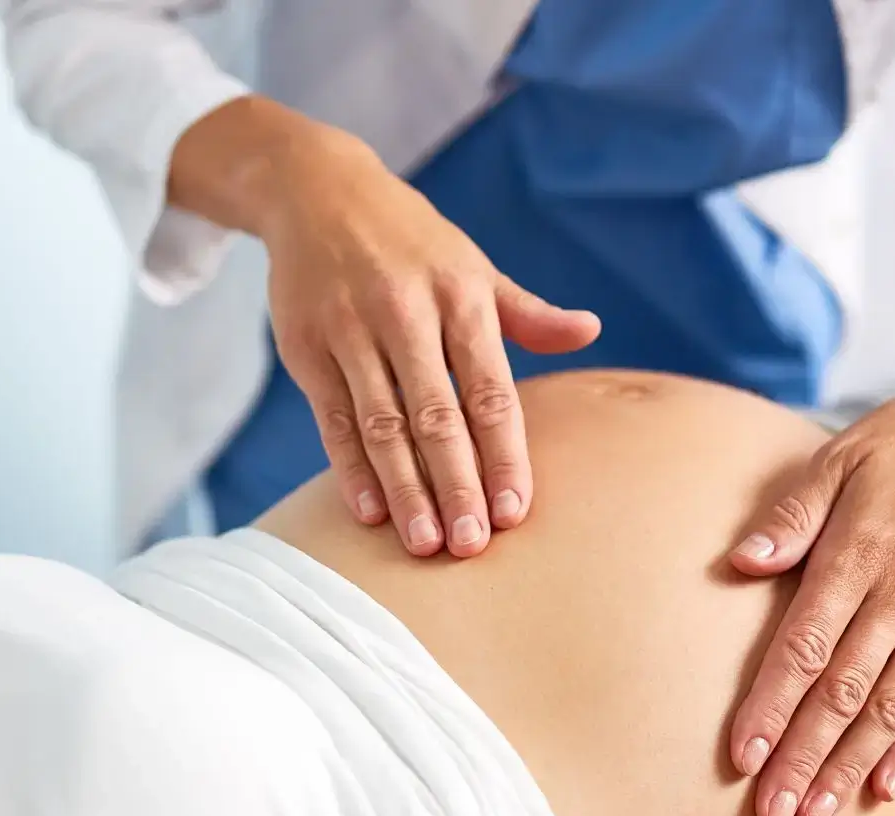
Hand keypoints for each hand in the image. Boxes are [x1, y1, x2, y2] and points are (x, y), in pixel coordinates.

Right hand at [170, 97, 600, 556]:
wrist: (318, 190)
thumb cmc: (412, 242)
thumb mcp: (473, 266)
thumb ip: (526, 312)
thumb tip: (589, 331)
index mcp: (460, 295)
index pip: (489, 389)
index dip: (503, 454)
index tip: (515, 511)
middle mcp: (405, 313)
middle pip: (436, 415)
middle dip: (456, 484)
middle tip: (471, 546)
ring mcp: (350, 330)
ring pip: (381, 424)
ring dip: (404, 488)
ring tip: (424, 544)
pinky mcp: (305, 347)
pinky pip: (331, 418)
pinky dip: (349, 468)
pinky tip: (369, 511)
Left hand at [726, 361, 894, 815]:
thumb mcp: (840, 457)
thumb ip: (792, 516)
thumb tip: (741, 562)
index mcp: (860, 558)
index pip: (806, 647)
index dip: (773, 706)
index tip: (744, 756)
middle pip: (844, 695)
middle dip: (804, 759)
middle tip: (771, 815)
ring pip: (890, 710)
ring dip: (849, 767)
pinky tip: (882, 787)